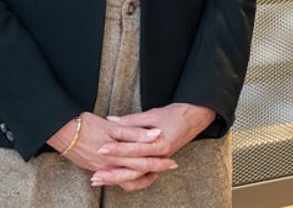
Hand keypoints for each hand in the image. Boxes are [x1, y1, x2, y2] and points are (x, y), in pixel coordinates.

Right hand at [48, 112, 177, 189]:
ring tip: (153, 172)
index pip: (142, 163)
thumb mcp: (113, 127)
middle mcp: (108, 166)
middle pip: (135, 175)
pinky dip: (125, 176)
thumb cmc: (86, 125)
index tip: (172, 163)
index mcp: (116, 156)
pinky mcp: (93, 167)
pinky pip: (113, 176)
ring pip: (124, 179)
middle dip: (153, 172)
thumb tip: (156, 135)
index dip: (158, 163)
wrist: (59, 130)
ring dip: (139, 176)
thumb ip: (135, 133)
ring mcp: (99, 168)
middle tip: (169, 167)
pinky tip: (131, 168)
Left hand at [89, 103, 216, 188]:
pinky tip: (112, 178)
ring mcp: (160, 160)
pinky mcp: (158, 161)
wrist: (197, 117)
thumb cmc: (177, 114)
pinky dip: (126, 176)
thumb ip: (132, 120)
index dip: (117, 149)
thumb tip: (111, 120)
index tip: (101, 148)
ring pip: (136, 175)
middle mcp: (161, 156)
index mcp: (161, 144)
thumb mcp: (154, 114)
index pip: (135, 149)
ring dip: (117, 178)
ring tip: (99, 179)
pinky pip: (141, 174)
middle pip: (134, 169)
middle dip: (114, 173)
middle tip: (95, 174)